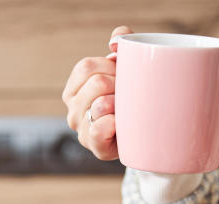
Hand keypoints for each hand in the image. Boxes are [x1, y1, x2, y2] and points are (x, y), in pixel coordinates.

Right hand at [62, 26, 132, 160]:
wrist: (145, 133)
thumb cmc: (131, 98)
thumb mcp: (125, 67)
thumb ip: (121, 43)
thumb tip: (115, 41)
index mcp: (74, 88)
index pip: (87, 66)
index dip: (111, 66)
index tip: (123, 76)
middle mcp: (72, 109)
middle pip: (96, 82)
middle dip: (119, 84)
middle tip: (129, 93)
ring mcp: (82, 130)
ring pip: (100, 104)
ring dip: (120, 103)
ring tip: (127, 108)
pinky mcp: (95, 147)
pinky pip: (99, 130)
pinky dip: (113, 123)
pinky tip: (121, 123)